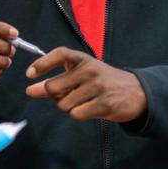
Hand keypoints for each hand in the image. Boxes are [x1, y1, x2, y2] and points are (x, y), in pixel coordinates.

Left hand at [25, 47, 147, 121]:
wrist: (137, 92)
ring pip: (63, 104)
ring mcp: (98, 87)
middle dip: (54, 96)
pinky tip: (88, 109)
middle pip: (53, 87)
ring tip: (81, 102)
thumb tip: (30, 90)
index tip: (30, 74)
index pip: (60, 53)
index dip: (42, 63)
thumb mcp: (80, 75)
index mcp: (83, 59)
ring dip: (67, 107)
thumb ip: (54, 81)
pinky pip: (76, 114)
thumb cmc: (101, 82)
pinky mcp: (105, 104)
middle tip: (65, 95)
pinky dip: (77, 114)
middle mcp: (90, 70)